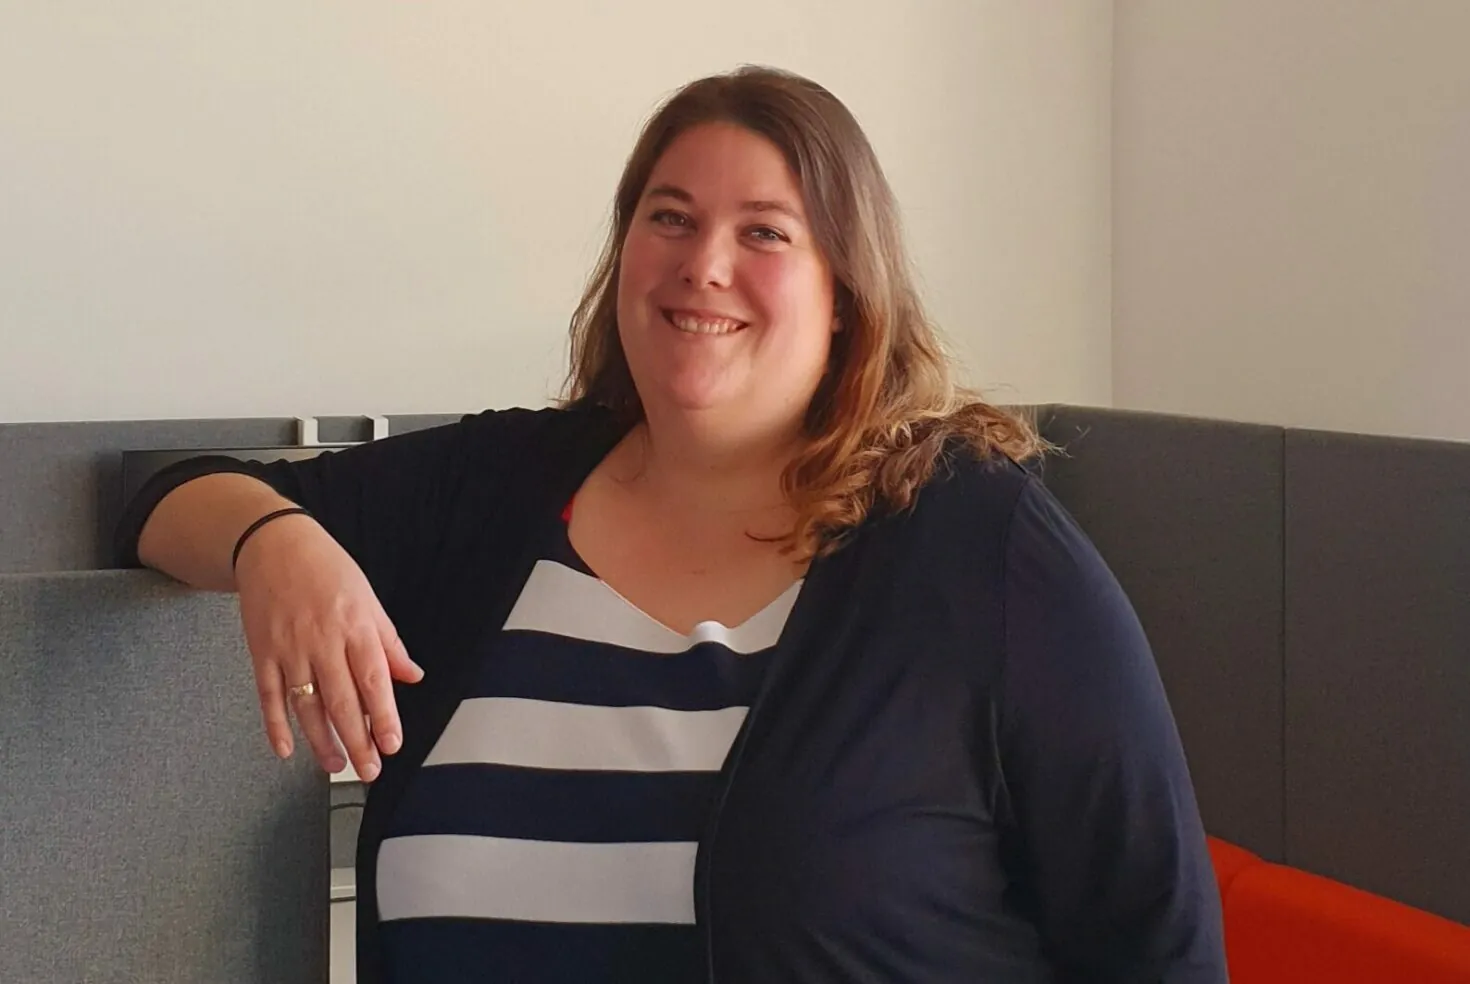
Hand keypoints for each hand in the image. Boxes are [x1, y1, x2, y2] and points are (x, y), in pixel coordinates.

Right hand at [233, 515, 423, 780]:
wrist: (273, 545)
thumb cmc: (326, 571)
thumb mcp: (368, 600)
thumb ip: (389, 643)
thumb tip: (412, 676)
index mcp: (355, 627)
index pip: (373, 679)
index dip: (384, 715)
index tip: (392, 743)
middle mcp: (322, 641)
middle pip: (341, 700)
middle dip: (357, 740)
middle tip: (369, 770)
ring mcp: (288, 649)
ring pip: (306, 705)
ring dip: (321, 741)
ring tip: (336, 766)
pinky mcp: (261, 652)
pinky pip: (268, 695)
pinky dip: (274, 725)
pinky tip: (285, 750)